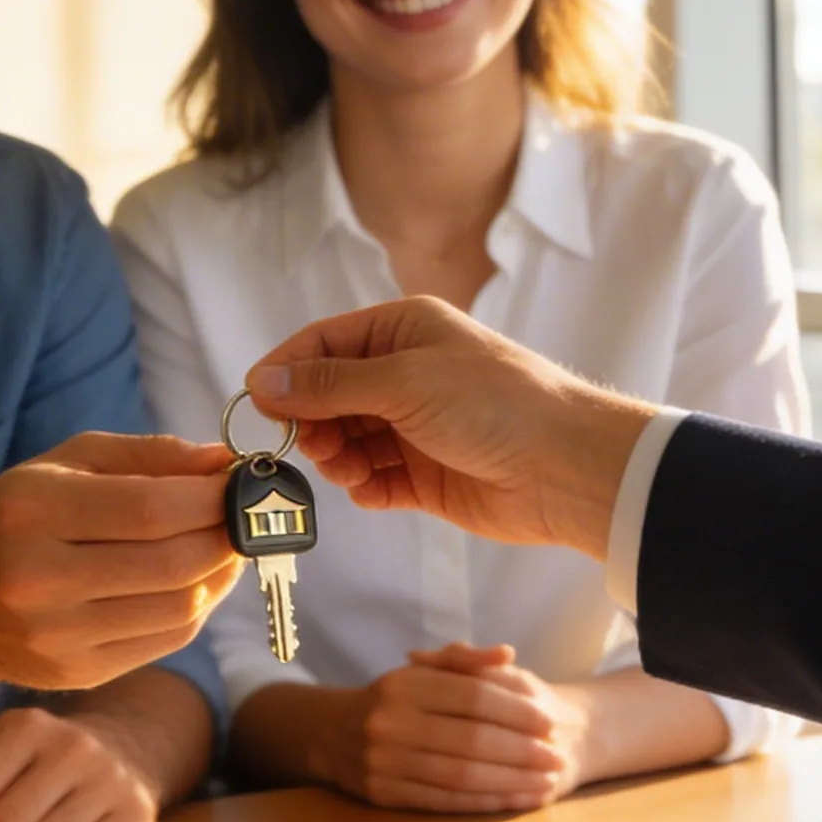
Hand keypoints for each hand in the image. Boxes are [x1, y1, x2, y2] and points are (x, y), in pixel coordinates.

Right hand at [0, 432, 242, 691]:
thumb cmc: (15, 517)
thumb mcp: (64, 463)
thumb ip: (146, 457)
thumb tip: (222, 461)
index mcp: (32, 512)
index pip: (149, 509)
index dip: (211, 497)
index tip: (245, 481)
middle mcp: (38, 579)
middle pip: (171, 563)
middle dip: (227, 535)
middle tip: (249, 514)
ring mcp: (56, 636)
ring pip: (177, 607)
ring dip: (221, 574)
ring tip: (230, 544)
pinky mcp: (74, 674)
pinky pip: (165, 641)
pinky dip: (198, 607)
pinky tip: (201, 579)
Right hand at [246, 298, 655, 557]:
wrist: (565, 468)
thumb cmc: (494, 404)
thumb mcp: (403, 382)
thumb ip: (329, 385)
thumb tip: (263, 382)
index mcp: (403, 331)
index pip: (323, 343)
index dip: (287, 371)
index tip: (256, 404)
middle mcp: (405, 373)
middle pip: (328, 395)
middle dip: (312, 422)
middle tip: (312, 446)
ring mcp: (414, 426)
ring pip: (345, 440)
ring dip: (335, 458)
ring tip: (348, 471)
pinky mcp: (424, 475)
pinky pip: (372, 479)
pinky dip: (364, 487)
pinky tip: (374, 490)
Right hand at [339, 643, 591, 813]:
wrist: (330, 733)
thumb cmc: (391, 699)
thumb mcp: (421, 671)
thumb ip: (466, 661)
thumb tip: (508, 653)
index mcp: (405, 684)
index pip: (472, 696)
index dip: (515, 711)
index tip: (549, 722)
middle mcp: (392, 722)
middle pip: (471, 739)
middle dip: (522, 751)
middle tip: (557, 757)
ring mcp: (385, 761)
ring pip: (461, 775)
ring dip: (510, 782)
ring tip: (545, 783)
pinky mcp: (385, 794)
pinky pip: (444, 802)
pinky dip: (484, 803)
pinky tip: (513, 801)